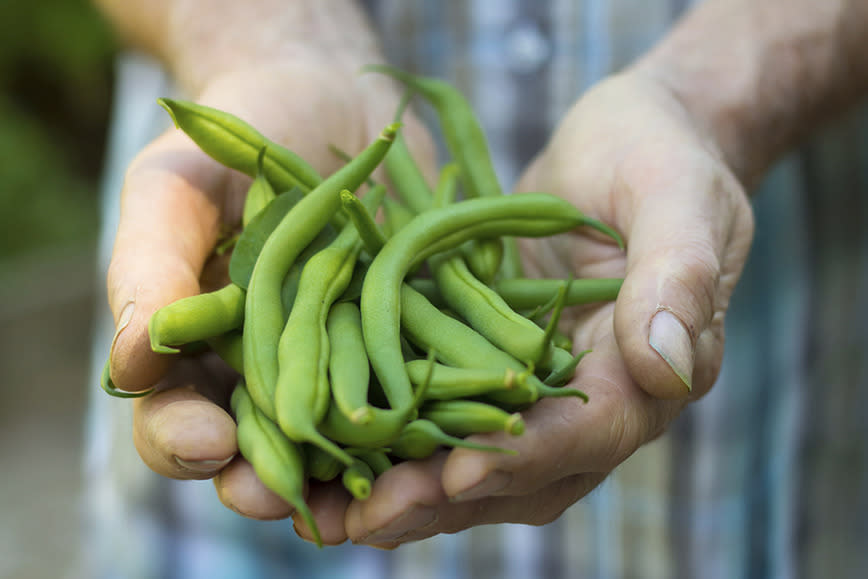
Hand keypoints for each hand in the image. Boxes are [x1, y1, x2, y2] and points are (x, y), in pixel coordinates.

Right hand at [106, 54, 433, 520]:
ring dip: (362, 473)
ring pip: (349, 442)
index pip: (178, 421)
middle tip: (289, 498)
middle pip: (267, 454)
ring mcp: (347, 365)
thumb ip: (149, 267)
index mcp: (201, 356)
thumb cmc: (232, 139)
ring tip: (376, 487)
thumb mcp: (174, 189)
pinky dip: (434, 413)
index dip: (183, 441)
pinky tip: (449, 424)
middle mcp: (274, 376)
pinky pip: (421, 389)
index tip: (205, 441)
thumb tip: (130, 362)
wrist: (324, 97)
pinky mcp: (409, 343)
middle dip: (276, 482)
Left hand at [332, 68, 753, 546]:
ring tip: (328, 511)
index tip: (456, 477)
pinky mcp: (490, 358)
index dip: (525, 457)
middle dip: (443, 498)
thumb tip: (667, 367)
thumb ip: (679, 277)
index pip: (590, 433)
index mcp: (646, 372)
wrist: (629, 137)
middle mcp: (592, 398)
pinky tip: (334, 448)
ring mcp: (537, 384)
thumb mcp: (680, 198)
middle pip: (522, 472)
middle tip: (365, 519)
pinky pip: (444, 410)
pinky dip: (394, 436)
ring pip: (476, 458)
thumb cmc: (662, 154)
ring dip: (407, 490)